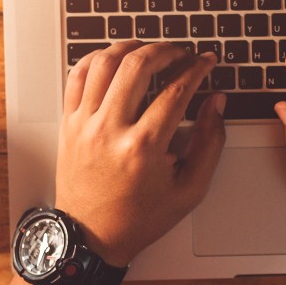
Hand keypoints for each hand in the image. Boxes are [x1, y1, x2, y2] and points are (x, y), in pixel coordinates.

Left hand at [55, 41, 226, 266]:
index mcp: (144, 148)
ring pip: (105, 62)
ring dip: (131, 47)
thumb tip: (217, 103)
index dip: (198, 68)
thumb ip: (211, 143)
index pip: (177, 90)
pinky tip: (114, 59)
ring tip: (149, 50)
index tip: (207, 61)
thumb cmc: (140, 217)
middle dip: (166, 50)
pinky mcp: (68, 123)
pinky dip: (97, 59)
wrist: (91, 237)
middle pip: (139, 65)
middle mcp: (111, 130)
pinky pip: (78, 76)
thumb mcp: (189, 189)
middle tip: (181, 52)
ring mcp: (85, 124)